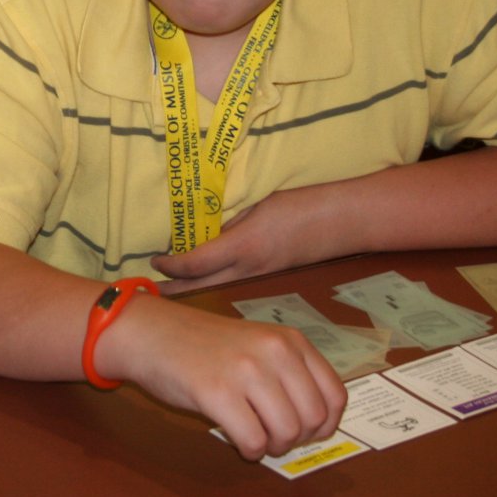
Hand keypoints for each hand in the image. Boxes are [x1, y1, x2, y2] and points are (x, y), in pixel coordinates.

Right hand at [100, 297, 346, 459]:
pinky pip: (253, 440)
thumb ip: (288, 372)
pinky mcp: (217, 392)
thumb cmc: (203, 344)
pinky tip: (236, 440)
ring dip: (272, 446)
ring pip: (286, 432)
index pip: (335, 395)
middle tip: (271, 435)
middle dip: (296, 439)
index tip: (304, 431)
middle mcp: (274, 351)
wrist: (152, 333)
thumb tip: (314, 423)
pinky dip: (249, 450)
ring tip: (253, 436)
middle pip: (313, 419)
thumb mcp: (257, 344)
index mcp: (290, 341)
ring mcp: (246, 371)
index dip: (325, 425)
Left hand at [149, 185, 334, 291]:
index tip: (154, 262)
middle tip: (151, 291)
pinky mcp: (273, 278)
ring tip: (171, 291)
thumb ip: (231, 223)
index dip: (171, 266)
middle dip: (174, 290)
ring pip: (218, 290)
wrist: (344, 221)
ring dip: (194, 291)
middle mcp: (249, 268)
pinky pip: (237, 286)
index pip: (195, 264)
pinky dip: (217, 286)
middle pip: (201, 287)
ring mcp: (262, 277)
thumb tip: (204, 236)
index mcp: (243, 246)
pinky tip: (208, 284)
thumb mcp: (257, 205)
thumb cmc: (300, 204)